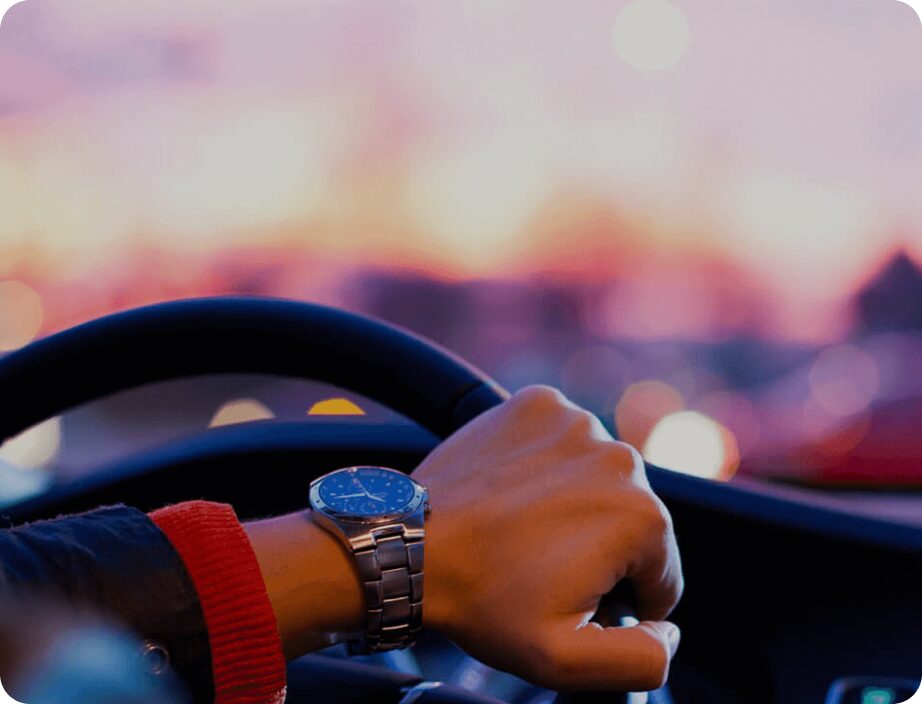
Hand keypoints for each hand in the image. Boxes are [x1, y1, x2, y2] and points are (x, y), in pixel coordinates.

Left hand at [415, 385, 683, 691]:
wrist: (411, 545)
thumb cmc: (482, 599)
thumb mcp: (566, 660)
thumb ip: (642, 661)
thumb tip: (669, 632)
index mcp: (641, 517)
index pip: (660, 574)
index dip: (618, 599)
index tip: (569, 596)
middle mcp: (620, 457)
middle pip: (632, 521)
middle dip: (598, 549)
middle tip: (540, 565)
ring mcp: (576, 422)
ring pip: (598, 478)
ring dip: (575, 502)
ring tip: (523, 528)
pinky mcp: (539, 404)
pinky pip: (562, 440)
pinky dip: (547, 462)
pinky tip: (515, 491)